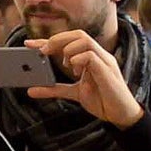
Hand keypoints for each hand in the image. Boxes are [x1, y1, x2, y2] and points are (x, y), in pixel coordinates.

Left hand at [27, 31, 142, 128]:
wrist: (121, 115)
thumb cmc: (103, 102)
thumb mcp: (73, 93)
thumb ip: (54, 89)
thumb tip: (31, 90)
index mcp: (91, 58)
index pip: (69, 41)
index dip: (48, 40)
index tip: (29, 44)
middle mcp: (98, 56)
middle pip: (78, 34)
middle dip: (57, 39)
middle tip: (43, 51)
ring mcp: (104, 61)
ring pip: (84, 40)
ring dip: (68, 49)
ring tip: (65, 64)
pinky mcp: (107, 70)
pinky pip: (91, 55)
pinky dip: (78, 60)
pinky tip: (75, 71)